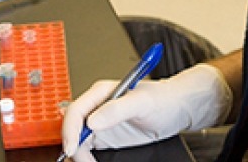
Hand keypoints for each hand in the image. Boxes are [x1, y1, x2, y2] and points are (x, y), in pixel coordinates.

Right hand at [61, 64, 231, 161]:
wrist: (177, 109)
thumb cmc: (163, 99)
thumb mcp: (142, 103)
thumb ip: (116, 110)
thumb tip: (93, 121)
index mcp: (101, 92)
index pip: (76, 111)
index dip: (70, 130)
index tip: (72, 148)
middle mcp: (97, 106)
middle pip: (74, 128)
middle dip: (74, 147)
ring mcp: (100, 122)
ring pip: (79, 140)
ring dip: (80, 154)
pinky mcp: (106, 135)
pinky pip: (88, 147)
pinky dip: (86, 157)